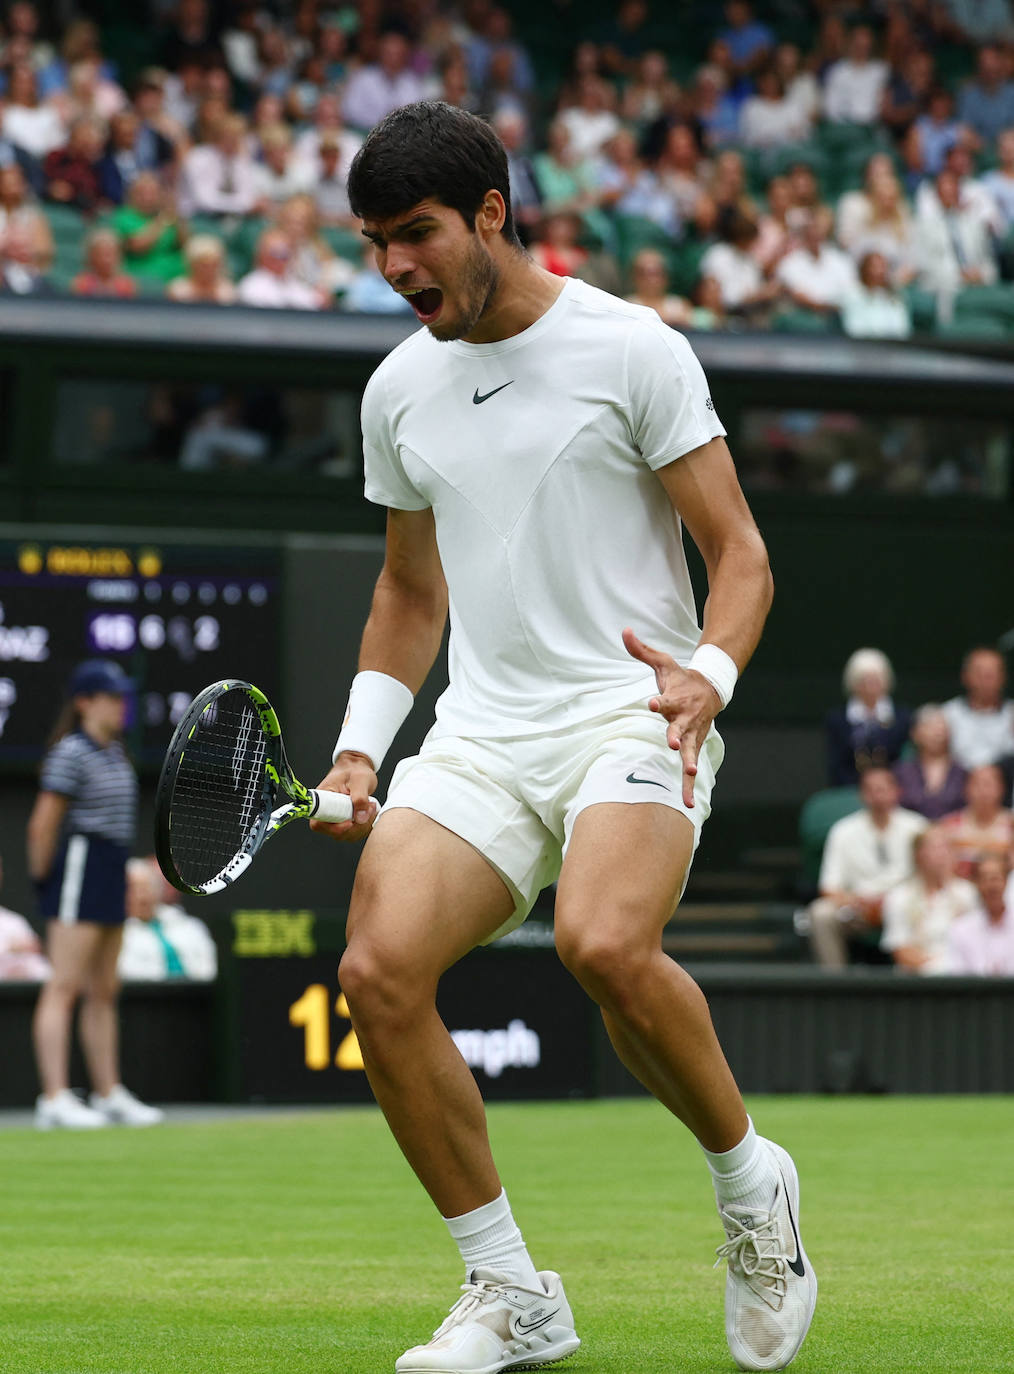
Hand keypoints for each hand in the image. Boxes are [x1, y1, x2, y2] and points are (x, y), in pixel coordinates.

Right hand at [309, 750, 377, 842]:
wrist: (358, 768)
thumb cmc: (355, 770)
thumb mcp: (360, 779)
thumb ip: (360, 797)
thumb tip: (360, 818)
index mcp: (321, 800)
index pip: (318, 823)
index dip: (333, 828)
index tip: (351, 822)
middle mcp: (325, 811)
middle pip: (334, 832)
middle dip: (355, 826)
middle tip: (369, 808)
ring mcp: (335, 818)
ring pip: (346, 835)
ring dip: (362, 826)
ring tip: (371, 807)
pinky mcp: (345, 821)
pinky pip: (354, 832)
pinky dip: (365, 826)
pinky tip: (370, 812)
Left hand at [623, 627, 720, 807]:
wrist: (711, 689)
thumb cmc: (680, 678)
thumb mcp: (662, 662)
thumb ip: (641, 650)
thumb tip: (624, 630)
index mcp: (675, 698)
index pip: (665, 700)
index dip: (659, 701)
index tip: (652, 703)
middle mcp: (685, 718)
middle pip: (681, 728)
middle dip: (677, 736)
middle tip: (673, 743)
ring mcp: (692, 734)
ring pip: (691, 751)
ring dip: (690, 763)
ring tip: (690, 776)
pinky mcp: (695, 746)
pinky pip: (692, 768)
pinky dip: (690, 787)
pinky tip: (687, 805)